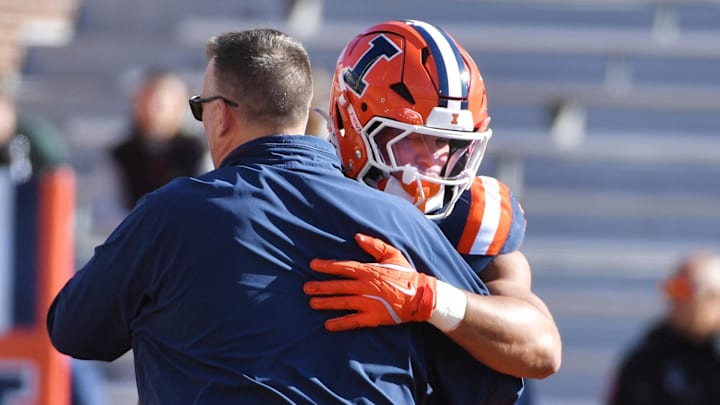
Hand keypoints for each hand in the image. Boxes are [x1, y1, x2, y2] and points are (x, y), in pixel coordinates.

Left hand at [304, 233, 436, 331]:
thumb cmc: (406, 274)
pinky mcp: (372, 317)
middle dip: (320, 286)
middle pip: (338, 286)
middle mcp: (365, 287)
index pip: (343, 267)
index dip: (327, 266)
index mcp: (368, 271)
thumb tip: (357, 237)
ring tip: (312, 303)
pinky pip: (352, 321)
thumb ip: (374, 245)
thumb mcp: (392, 255)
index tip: (313, 265)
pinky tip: (327, 325)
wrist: (421, 296)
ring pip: (342, 303)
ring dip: (326, 303)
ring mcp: (368, 303)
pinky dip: (339, 323)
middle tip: (306, 288)